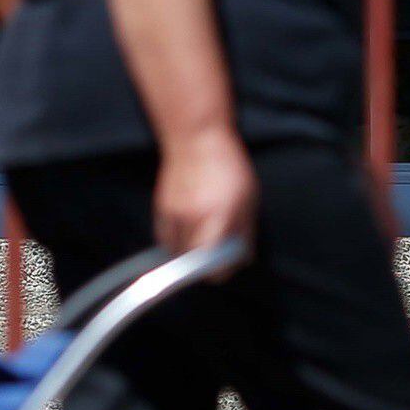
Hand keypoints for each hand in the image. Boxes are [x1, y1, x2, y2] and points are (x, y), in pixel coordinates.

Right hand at [153, 134, 255, 264]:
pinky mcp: (161, 210)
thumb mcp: (248, 197)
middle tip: (216, 255)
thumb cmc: (228, 166)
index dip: (222, 271)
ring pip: (178, 254)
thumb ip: (245, 231)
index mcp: (220, 218)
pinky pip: (165, 240)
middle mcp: (194, 220)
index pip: (215, 266)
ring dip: (189, 254)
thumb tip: (243, 259)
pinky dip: (174, 244)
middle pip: (194, 265)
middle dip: (205, 265)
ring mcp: (175, 216)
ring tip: (201, 240)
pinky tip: (186, 233)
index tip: (227, 265)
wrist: (195, 138)